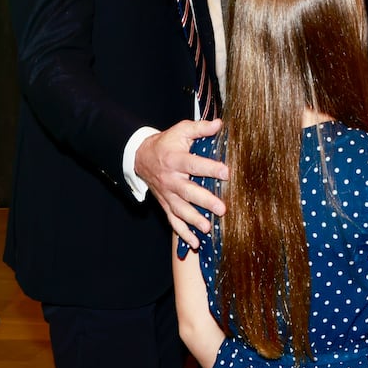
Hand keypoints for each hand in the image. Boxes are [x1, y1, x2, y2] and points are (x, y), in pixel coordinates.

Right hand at [135, 118, 224, 248]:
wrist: (141, 156)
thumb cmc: (167, 143)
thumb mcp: (181, 130)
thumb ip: (200, 128)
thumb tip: (220, 124)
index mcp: (176, 159)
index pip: (194, 164)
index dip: (210, 168)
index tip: (226, 173)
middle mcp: (171, 179)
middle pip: (188, 191)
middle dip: (204, 201)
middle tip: (221, 209)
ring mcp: (167, 194)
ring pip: (180, 210)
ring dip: (194, 220)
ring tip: (207, 228)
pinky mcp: (165, 204)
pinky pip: (173, 221)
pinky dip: (183, 233)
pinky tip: (195, 243)